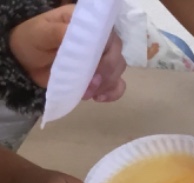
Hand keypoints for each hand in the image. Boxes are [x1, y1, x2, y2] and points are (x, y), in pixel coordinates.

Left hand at [9, 6, 125, 101]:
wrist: (26, 61)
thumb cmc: (32, 41)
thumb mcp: (40, 33)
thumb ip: (59, 33)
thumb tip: (83, 37)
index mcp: (86, 25)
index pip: (108, 35)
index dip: (107, 52)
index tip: (94, 67)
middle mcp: (98, 40)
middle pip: (117, 54)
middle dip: (107, 72)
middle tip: (91, 84)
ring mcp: (102, 59)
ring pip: (118, 71)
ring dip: (106, 84)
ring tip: (87, 93)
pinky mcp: (101, 77)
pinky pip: (117, 85)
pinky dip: (112, 93)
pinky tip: (98, 98)